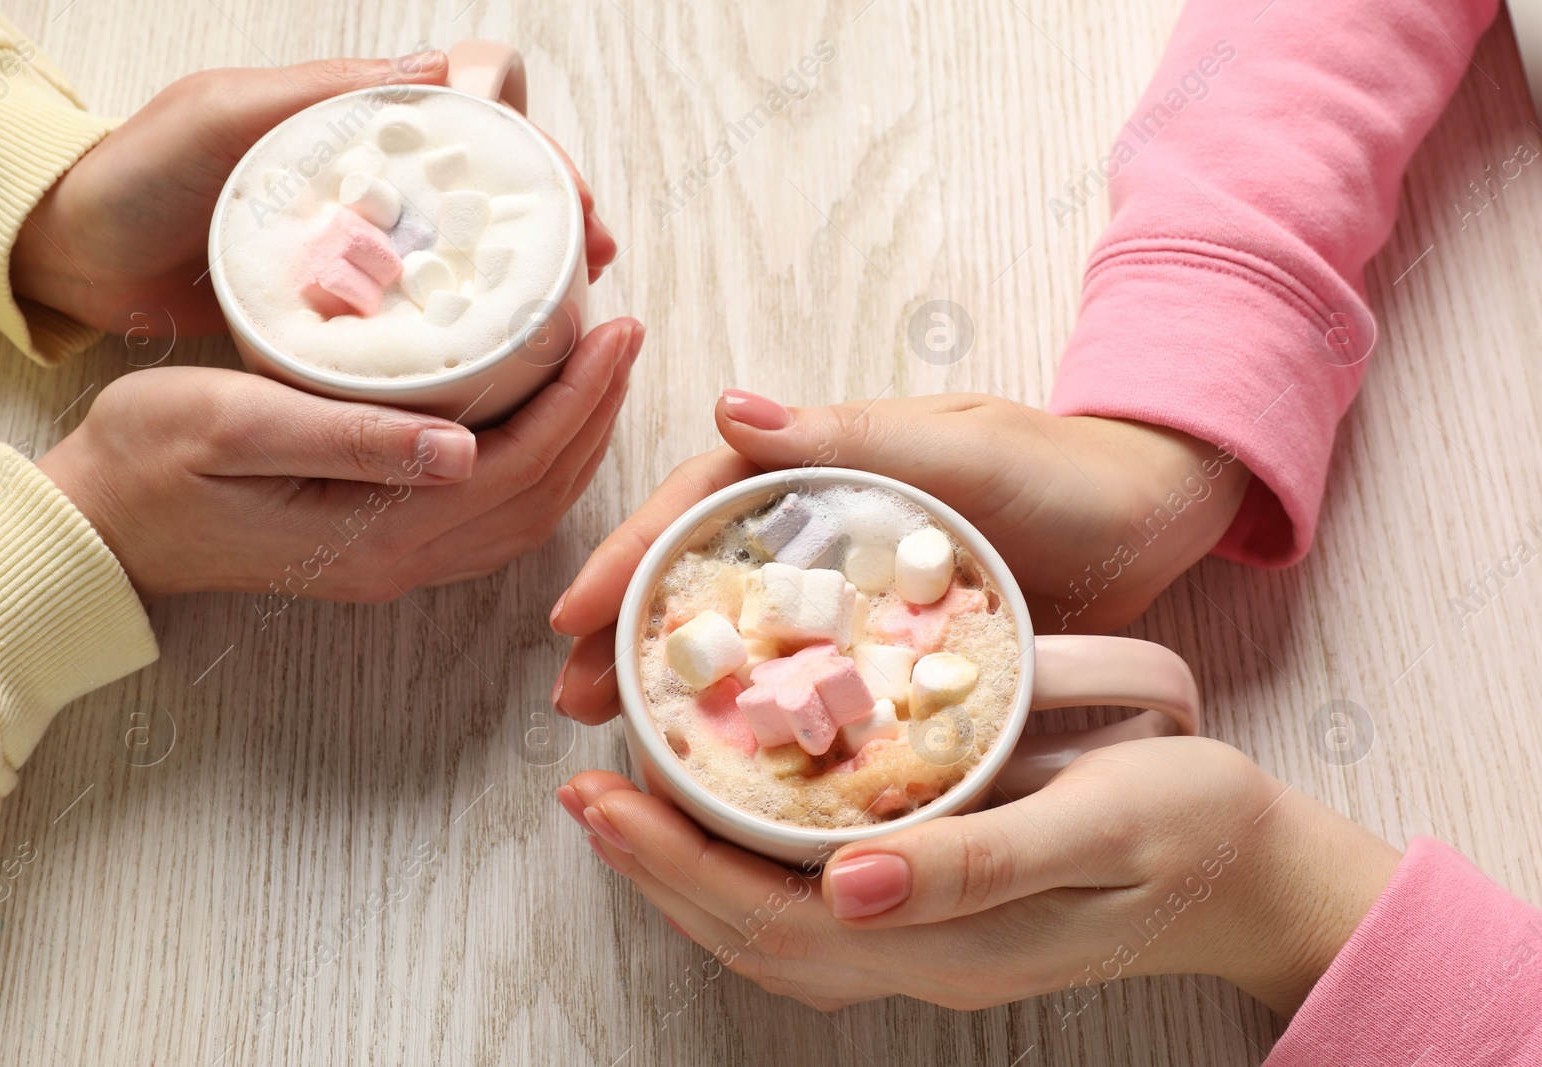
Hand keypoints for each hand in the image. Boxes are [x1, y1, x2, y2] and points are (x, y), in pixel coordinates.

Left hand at [10, 51, 617, 337]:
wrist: (78, 257)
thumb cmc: (141, 174)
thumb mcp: (226, 116)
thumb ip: (324, 96)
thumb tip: (447, 72)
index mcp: (359, 119)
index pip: (481, 113)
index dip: (538, 151)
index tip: (569, 200)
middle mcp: (376, 176)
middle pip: (495, 186)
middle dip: (558, 218)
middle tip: (594, 265)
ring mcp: (366, 241)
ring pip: (473, 250)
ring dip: (531, 277)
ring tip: (571, 317)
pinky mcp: (349, 303)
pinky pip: (428, 308)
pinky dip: (474, 327)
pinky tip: (504, 354)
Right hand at [36, 318, 641, 602]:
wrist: (101, 524)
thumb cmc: (148, 459)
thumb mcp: (232, 425)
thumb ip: (348, 439)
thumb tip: (463, 448)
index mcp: (379, 531)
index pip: (517, 465)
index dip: (577, 398)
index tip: (613, 330)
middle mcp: (403, 559)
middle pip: (540, 493)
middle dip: (596, 413)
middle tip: (626, 335)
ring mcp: (397, 563)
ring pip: (526, 514)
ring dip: (576, 444)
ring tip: (602, 370)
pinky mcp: (383, 549)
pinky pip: (492, 519)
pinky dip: (538, 470)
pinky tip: (543, 421)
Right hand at [550, 391, 1250, 721]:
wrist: (1156, 517)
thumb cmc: (1062, 468)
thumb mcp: (961, 446)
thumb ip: (852, 437)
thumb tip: (728, 405)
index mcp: (822, 470)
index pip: (702, 509)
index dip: (633, 557)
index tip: (573, 615)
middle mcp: (824, 533)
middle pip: (705, 583)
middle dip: (631, 637)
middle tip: (575, 705)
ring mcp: (854, 597)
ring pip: (749, 642)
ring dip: (683, 688)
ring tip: (625, 745)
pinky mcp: (892, 652)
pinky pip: (812, 688)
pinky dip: (765, 723)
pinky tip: (730, 770)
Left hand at [558, 737, 1401, 1014]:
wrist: (1252, 874)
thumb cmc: (1188, 832)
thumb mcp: (1101, 824)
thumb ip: (979, 861)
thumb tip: (847, 881)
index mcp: (942, 940)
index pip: (769, 916)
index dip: (674, 860)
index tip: (601, 792)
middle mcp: (915, 955)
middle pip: (749, 931)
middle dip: (654, 865)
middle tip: (583, 789)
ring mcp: (924, 942)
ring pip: (770, 926)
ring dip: (689, 870)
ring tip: (627, 803)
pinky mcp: (937, 913)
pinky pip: (809, 904)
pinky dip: (745, 866)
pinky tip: (728, 817)